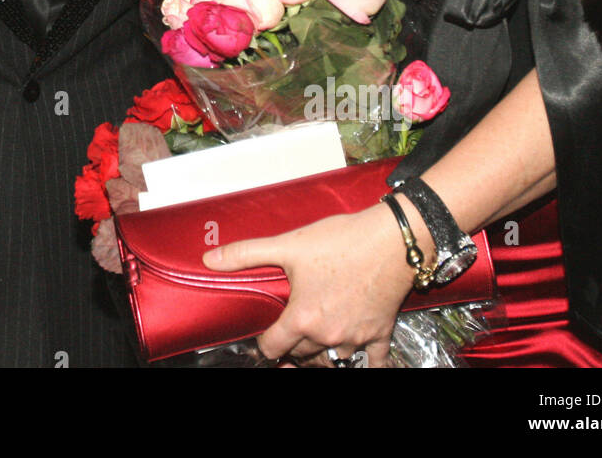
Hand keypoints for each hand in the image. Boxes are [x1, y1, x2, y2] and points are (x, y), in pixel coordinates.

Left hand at [202, 204, 415, 366]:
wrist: (392, 240)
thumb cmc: (342, 241)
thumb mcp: (288, 244)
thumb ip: (246, 254)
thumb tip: (210, 259)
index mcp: (302, 318)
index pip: (273, 348)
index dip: (265, 342)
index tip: (265, 334)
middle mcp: (328, 334)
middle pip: (301, 355)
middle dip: (292, 346)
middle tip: (288, 332)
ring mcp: (356, 337)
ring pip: (332, 360)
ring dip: (321, 354)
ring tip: (313, 340)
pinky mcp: (380, 333)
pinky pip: (373, 362)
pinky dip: (364, 361)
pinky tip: (357, 358)